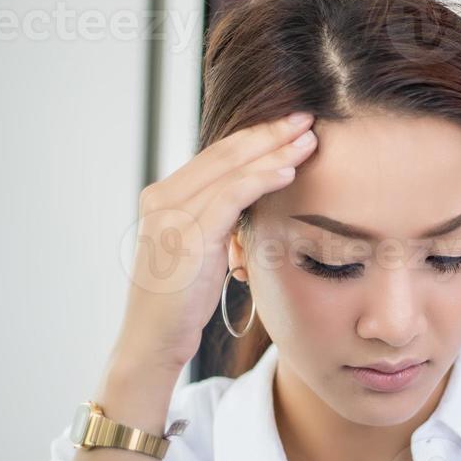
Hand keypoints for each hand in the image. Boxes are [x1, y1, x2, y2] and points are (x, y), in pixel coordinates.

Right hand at [113, 111, 317, 370]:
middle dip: (270, 134)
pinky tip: (288, 172)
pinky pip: (230, 197)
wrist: (152, 341)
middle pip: (226, 154)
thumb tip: (254, 199)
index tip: (292, 126)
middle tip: (307, 119)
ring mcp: (171, 215)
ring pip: (231, 170)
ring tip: (308, 141)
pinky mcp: (186, 235)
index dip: (256, 136)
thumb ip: (219, 219)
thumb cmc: (182, 300)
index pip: (218, 155)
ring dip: (274, 153)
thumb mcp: (202, 249)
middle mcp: (163, 198)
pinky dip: (261, 180)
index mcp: (165, 196)